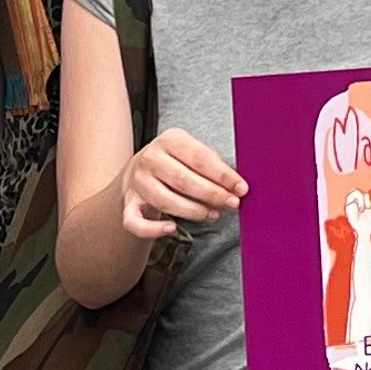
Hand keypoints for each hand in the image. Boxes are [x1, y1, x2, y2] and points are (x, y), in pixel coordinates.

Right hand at [117, 126, 245, 238]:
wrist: (139, 169)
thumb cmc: (176, 162)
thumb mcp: (192, 153)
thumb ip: (212, 166)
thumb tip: (237, 185)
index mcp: (170, 139)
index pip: (200, 158)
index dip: (223, 175)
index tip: (241, 188)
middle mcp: (151, 158)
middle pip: (183, 180)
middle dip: (212, 194)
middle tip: (232, 204)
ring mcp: (138, 181)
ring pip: (165, 201)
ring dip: (193, 211)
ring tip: (214, 215)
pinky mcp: (129, 203)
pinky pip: (135, 221)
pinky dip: (152, 229)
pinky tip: (171, 229)